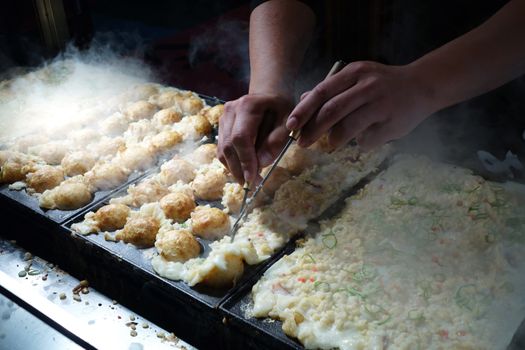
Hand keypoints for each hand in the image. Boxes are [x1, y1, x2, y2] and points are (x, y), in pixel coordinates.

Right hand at [217, 93, 293, 183]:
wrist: (268, 95)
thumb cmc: (281, 108)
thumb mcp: (287, 122)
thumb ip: (276, 141)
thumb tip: (261, 164)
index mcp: (247, 105)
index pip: (240, 137)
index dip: (245, 160)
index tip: (252, 178)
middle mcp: (230, 110)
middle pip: (228, 146)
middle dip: (239, 169)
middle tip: (252, 185)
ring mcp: (223, 118)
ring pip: (223, 150)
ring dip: (235, 169)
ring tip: (249, 181)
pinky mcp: (221, 127)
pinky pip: (222, 150)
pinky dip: (232, 163)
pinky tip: (243, 171)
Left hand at [286, 61, 437, 150]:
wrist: (423, 85)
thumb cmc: (382, 85)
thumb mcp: (356, 78)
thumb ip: (331, 89)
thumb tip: (302, 99)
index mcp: (355, 72)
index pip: (322, 92)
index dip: (304, 110)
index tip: (290, 126)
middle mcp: (368, 86)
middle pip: (332, 111)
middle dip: (313, 130)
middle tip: (302, 143)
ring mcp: (382, 104)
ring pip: (349, 128)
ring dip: (335, 139)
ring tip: (332, 143)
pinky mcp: (394, 123)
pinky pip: (368, 140)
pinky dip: (361, 143)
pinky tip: (366, 138)